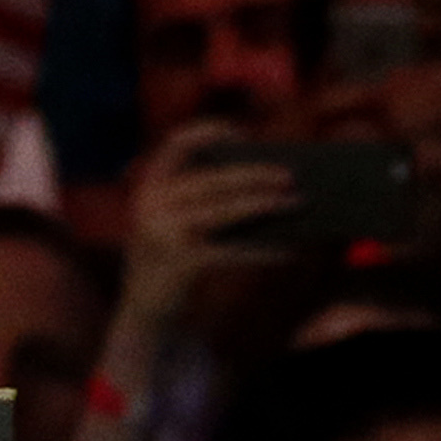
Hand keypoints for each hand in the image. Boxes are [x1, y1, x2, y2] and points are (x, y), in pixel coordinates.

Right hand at [120, 121, 296, 335]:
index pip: (176, 145)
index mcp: (150, 186)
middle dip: (254, 174)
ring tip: (296, 203)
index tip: (242, 133)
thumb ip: (202, 200)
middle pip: (211, 179)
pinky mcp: (180, 261)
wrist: (144, 307)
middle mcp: (151, 204)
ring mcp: (163, 233)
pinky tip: (287, 252)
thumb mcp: (175, 222)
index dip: (207, 133)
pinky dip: (262, 250)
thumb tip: (265, 183)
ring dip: (263, 205)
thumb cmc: (172, 258)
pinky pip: (231, 251)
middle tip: (289, 175)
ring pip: (223, 211)